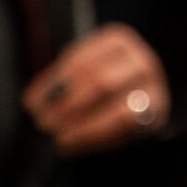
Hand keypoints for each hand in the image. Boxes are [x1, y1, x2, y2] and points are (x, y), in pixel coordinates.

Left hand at [23, 24, 169, 154]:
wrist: (134, 103)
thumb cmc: (98, 89)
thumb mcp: (78, 75)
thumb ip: (59, 83)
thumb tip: (33, 102)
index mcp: (115, 42)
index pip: (80, 61)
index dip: (54, 85)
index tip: (31, 104)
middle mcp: (139, 61)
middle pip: (99, 83)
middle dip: (67, 107)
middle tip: (42, 123)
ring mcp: (153, 88)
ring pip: (117, 109)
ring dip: (82, 126)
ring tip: (57, 137)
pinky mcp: (155, 115)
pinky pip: (126, 128)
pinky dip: (95, 136)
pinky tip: (72, 144)